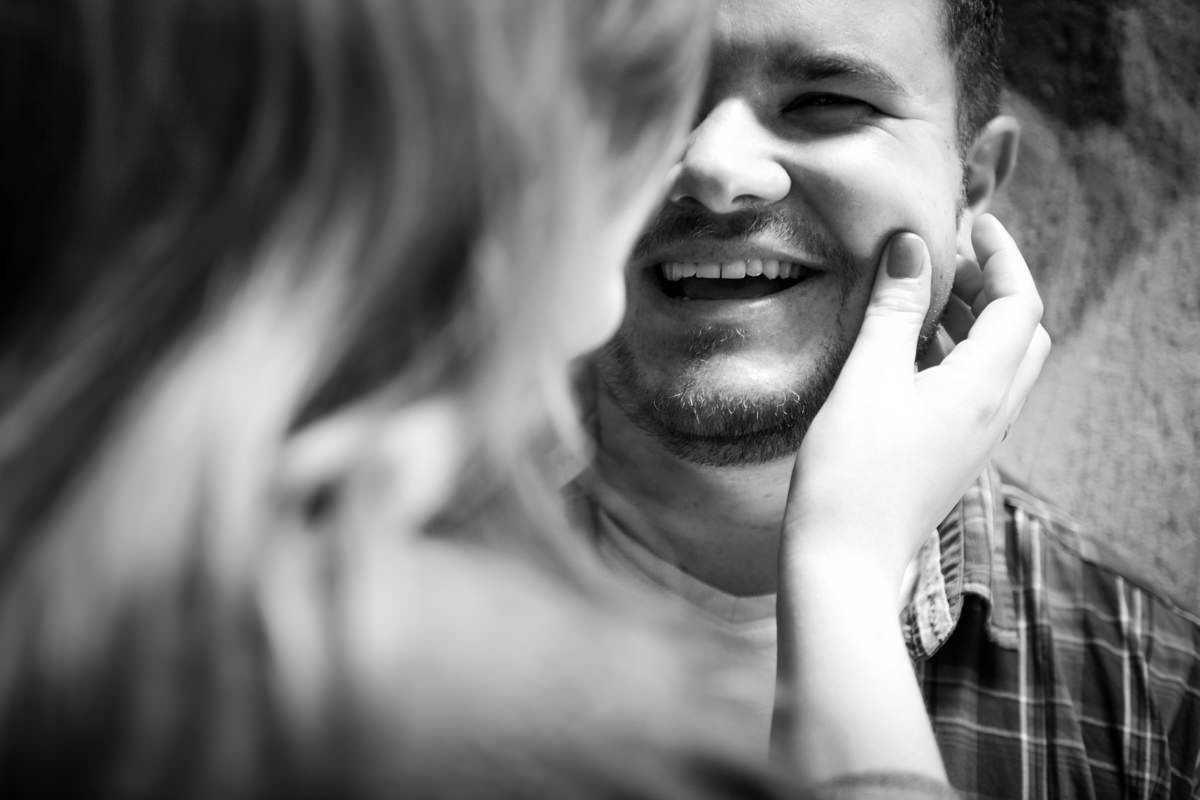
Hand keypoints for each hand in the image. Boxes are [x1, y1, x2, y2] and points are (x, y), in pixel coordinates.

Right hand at [782, 214, 1049, 586]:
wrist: (843, 561)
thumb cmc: (849, 472)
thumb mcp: (867, 379)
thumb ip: (894, 309)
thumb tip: (912, 247)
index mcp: (982, 387)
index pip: (1020, 303)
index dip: (1003, 255)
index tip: (970, 223)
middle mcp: (993, 413)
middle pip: (1021, 333)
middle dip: (992, 287)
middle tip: (944, 262)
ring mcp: (975, 439)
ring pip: (999, 363)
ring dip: (973, 321)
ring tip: (922, 297)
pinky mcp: (952, 456)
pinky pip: (975, 391)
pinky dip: (956, 355)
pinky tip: (908, 352)